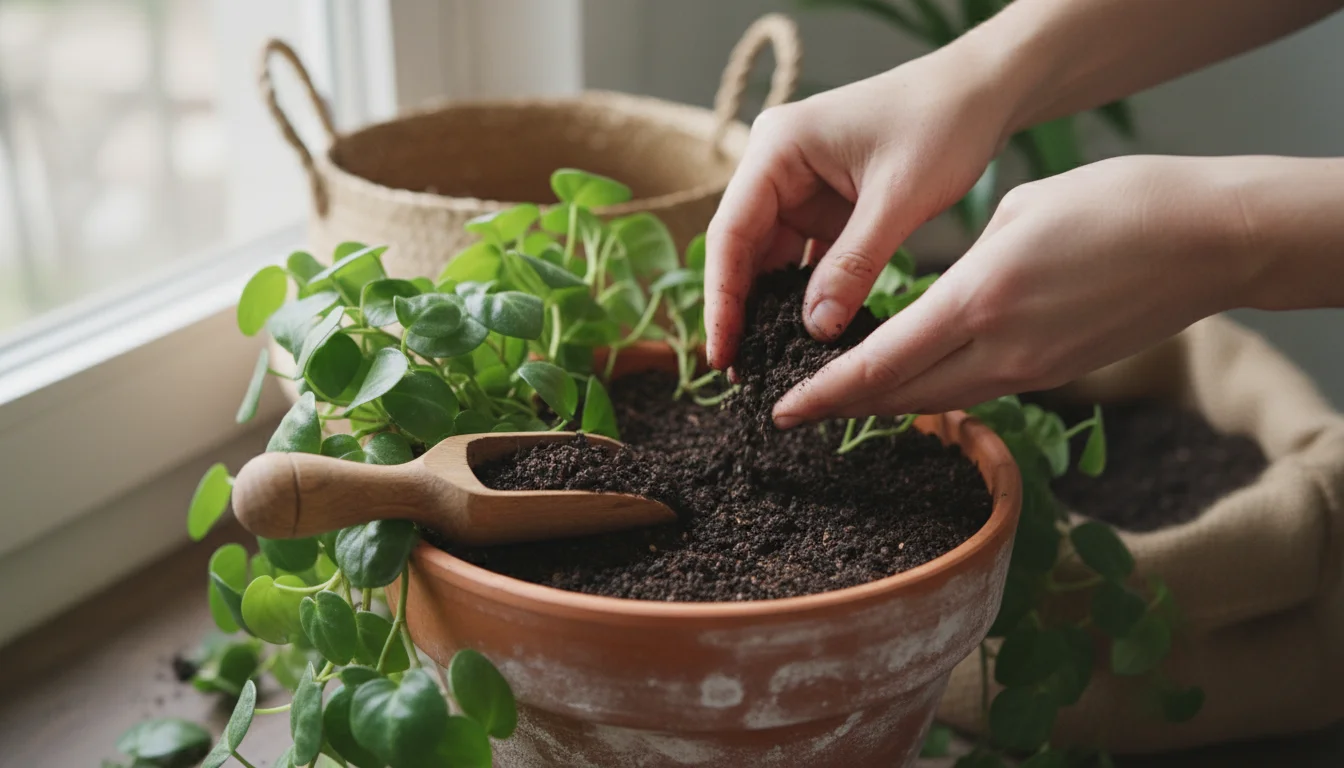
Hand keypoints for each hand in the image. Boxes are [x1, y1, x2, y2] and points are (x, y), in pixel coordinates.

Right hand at [704, 46, 1018, 369]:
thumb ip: (854, 265)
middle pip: (742, 250)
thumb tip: (815, 330)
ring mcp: (799, 188)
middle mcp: (776, 167)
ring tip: (766, 365)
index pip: (730, 232)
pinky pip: (804, 260)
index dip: (721, 298)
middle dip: (740, 311)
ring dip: (770, 309)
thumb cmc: (941, 123)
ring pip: (770, 260)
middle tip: (739, 374)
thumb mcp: (897, 198)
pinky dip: (806, 297)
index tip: (722, 352)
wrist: (982, 93)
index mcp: (776, 149)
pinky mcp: (825, 207)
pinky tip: (806, 337)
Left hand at [772, 155, 1258, 425]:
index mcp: (977, 300)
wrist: (1206, 239)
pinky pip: (979, 391)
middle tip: (796, 412)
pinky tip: (915, 381)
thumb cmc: (1112, 205)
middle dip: (843, 409)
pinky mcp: (1056, 373)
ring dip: (888, 404)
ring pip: (940, 402)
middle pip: (901, 398)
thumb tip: (932, 308)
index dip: (825, 395)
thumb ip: (959, 273)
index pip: (879, 366)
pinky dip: (937, 391)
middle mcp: (1000, 349)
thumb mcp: (1013, 217)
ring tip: (843, 401)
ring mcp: (1032, 369)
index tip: (783, 409)